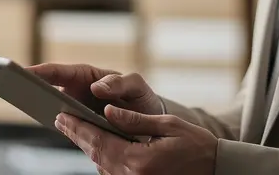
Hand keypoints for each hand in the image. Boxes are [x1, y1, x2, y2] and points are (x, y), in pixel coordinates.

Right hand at [27, 63, 163, 115]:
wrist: (149, 122)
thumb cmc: (140, 99)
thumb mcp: (136, 86)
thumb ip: (120, 83)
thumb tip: (98, 87)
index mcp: (88, 77)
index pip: (60, 71)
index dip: (42, 70)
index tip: (25, 71)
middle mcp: (78, 91)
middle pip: (49, 87)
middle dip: (32, 86)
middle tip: (15, 87)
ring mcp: (77, 109)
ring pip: (54, 107)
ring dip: (40, 106)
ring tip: (27, 105)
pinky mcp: (80, 126)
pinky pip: (65, 124)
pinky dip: (57, 124)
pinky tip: (52, 125)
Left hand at [56, 105, 216, 174]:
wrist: (217, 171)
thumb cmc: (197, 148)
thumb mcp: (168, 126)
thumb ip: (134, 120)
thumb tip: (108, 110)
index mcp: (137, 161)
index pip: (98, 141)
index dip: (78, 127)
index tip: (61, 116)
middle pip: (95, 154)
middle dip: (78, 135)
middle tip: (61, 120)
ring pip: (102, 165)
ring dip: (90, 147)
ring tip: (77, 128)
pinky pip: (113, 173)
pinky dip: (104, 157)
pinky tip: (100, 145)